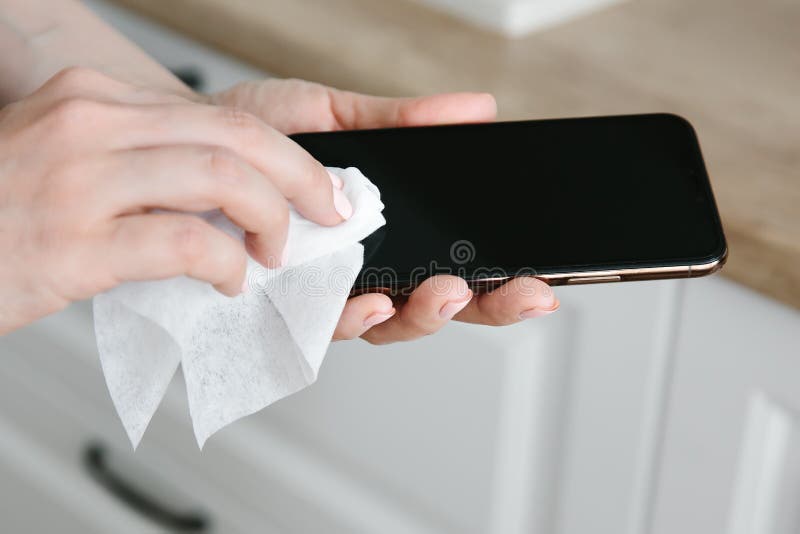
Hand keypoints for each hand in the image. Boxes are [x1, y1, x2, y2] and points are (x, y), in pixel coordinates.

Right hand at [0, 68, 350, 333]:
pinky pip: (183, 242)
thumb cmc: (3, 213)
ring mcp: (78, 181)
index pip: (217, 117)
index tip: (312, 184)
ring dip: (269, 219)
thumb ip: (140, 161)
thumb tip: (226, 193)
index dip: (283, 154)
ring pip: (219, 179)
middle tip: (327, 211)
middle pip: (233, 136)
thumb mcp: (68, 159)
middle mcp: (88, 125)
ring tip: (274, 251)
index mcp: (93, 100)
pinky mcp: (73, 244)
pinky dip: (224, 263)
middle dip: (300, 177)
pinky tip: (227, 280)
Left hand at [212, 79, 559, 343]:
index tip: (538, 276)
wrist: (188, 144)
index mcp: (387, 231)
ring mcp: (326, 293)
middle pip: (436, 305)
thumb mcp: (340, 116)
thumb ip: (403, 122)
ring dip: (424, 314)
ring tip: (446, 290)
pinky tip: (373, 300)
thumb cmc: (263, 135)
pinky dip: (353, 316)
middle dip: (485, 305)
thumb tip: (476, 109)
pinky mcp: (285, 307)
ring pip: (388, 324)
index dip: (500, 279)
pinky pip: (325, 325)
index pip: (455, 262)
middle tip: (520, 292)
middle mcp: (364, 269)